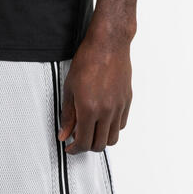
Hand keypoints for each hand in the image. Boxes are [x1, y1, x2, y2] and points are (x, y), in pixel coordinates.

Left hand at [57, 23, 132, 153]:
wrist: (108, 44)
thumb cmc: (88, 60)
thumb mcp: (70, 88)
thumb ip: (68, 114)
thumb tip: (65, 133)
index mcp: (89, 108)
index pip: (84, 142)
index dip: (75, 149)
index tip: (70, 147)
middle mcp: (106, 111)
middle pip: (100, 144)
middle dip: (87, 146)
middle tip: (78, 139)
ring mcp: (119, 107)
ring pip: (113, 138)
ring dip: (101, 139)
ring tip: (91, 130)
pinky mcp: (127, 101)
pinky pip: (121, 124)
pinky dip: (111, 127)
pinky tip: (102, 119)